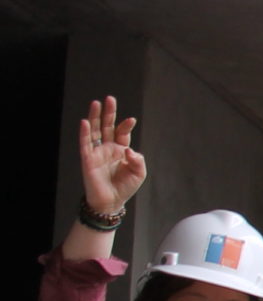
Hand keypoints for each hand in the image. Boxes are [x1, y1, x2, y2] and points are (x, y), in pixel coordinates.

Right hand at [76, 98, 147, 215]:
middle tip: (110, 99)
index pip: (122, 132)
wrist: (111, 202)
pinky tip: (85, 122)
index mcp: (121, 150)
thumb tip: (128, 150)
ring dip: (94, 117)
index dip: (125, 125)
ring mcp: (97, 152)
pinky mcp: (88, 159)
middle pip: (107, 126)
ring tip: (96, 103)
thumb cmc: (124, 187)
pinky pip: (85, 144)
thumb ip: (138, 160)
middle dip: (108, 113)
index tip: (131, 120)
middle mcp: (108, 148)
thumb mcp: (138, 173)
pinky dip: (84, 133)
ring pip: (94, 131)